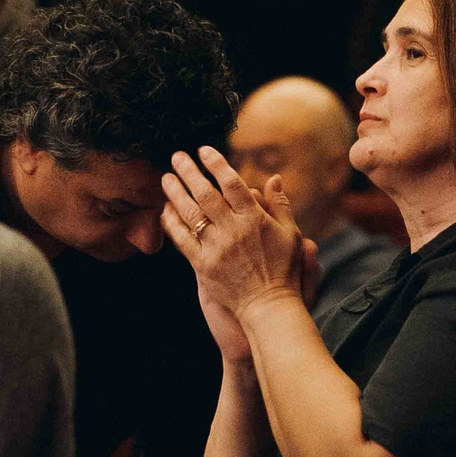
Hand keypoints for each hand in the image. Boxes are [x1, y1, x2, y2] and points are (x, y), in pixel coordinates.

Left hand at [160, 148, 306, 325]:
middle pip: (206, 193)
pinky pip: (182, 240)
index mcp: (255, 219)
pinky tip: (164, 210)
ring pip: (190, 213)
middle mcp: (233, 230)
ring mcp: (216, 247)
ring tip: (165, 178)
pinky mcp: (203, 265)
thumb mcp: (290, 234)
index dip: (216, 163)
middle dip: (189, 171)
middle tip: (176, 156)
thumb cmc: (284, 270)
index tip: (203, 150)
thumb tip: (273, 177)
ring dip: (175, 193)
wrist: (269, 306)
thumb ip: (280, 204)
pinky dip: (172, 223)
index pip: (231, 183)